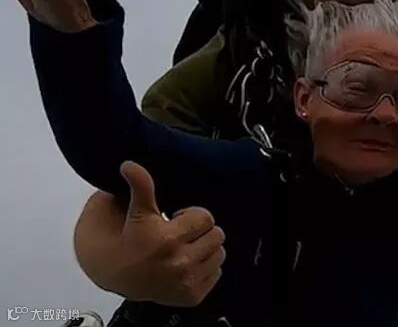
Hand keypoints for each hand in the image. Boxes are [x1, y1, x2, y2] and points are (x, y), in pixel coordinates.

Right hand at [76, 161, 224, 306]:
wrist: (112, 274)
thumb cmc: (125, 238)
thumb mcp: (132, 209)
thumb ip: (139, 185)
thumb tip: (130, 165)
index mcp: (166, 239)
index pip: (206, 217)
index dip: (192, 214)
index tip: (177, 218)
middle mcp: (179, 263)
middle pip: (217, 235)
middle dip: (201, 230)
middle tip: (181, 232)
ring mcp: (186, 282)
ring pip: (219, 253)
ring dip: (206, 247)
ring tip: (185, 246)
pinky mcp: (191, 297)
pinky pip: (216, 273)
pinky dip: (205, 267)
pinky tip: (186, 263)